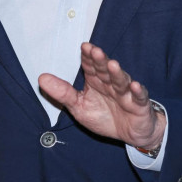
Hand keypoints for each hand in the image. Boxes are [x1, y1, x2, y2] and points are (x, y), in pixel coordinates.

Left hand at [38, 43, 164, 150]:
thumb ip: (62, 93)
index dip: (88, 57)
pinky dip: (138, 92)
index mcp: (96, 81)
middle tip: (95, 51)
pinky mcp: (139, 105)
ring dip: (117, 73)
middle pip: (105, 70)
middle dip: (101, 61)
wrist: (131, 134)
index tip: (84, 47)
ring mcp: (126, 93)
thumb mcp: (79, 107)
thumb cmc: (105, 117)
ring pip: (121, 81)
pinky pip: (139, 97)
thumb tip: (41, 78)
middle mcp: (111, 84)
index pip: (91, 66)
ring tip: (113, 65)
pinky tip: (135, 86)